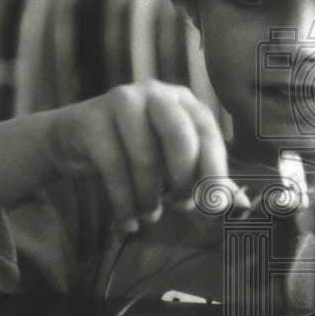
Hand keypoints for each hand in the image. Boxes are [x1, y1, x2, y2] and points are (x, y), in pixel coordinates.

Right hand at [43, 81, 247, 232]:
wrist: (73, 139)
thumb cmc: (132, 148)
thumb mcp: (171, 160)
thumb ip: (204, 178)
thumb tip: (241, 206)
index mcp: (182, 100)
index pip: (207, 131)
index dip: (215, 169)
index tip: (217, 205)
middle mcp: (155, 93)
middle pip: (179, 137)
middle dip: (183, 179)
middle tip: (182, 205)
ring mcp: (121, 102)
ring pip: (144, 157)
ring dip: (148, 197)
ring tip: (149, 216)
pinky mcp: (92, 120)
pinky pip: (113, 168)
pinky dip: (123, 203)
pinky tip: (128, 221)